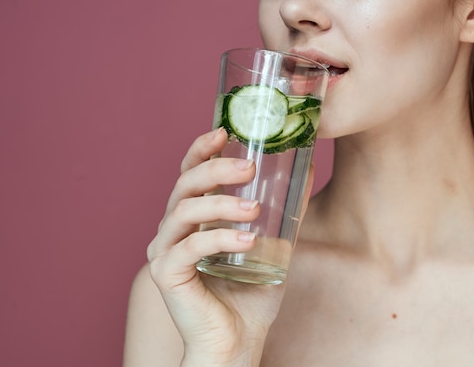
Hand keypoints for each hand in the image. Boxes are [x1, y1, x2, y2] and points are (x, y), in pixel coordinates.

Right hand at [146, 128, 312, 365]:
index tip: (223, 131)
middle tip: (248, 167)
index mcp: (193, 218)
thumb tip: (308, 170)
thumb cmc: (251, 294)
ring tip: (254, 210)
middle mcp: (173, 229)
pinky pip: (190, 247)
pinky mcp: (166, 274)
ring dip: (221, 204)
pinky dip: (219, 238)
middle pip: (184, 184)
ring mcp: (165, 251)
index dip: (201, 149)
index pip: (189, 174)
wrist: (238, 342)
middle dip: (215, 169)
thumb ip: (286, 211)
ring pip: (184, 211)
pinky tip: (247, 240)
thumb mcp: (274, 243)